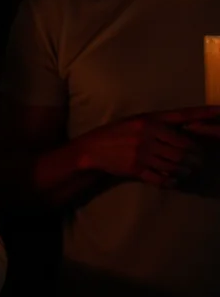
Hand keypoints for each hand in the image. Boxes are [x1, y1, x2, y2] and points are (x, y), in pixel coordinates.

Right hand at [74, 106, 219, 186]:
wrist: (92, 149)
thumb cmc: (117, 133)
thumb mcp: (136, 122)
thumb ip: (159, 125)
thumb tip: (186, 129)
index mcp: (149, 120)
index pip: (183, 117)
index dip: (204, 115)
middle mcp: (148, 135)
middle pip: (184, 148)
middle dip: (196, 157)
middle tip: (199, 161)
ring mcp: (142, 153)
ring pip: (176, 165)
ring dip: (185, 170)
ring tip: (187, 171)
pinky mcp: (136, 169)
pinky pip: (162, 178)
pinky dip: (171, 181)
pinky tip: (172, 179)